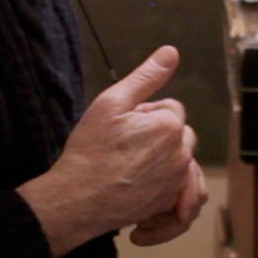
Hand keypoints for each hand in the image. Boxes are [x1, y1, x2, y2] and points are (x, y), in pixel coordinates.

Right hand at [18, 47, 193, 256]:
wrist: (76, 200)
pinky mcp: (169, 205)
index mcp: (169, 126)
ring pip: (179, 160)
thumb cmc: (89, 151)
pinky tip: (140, 186)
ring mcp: (176, 183)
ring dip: (161, 158)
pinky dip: (165, 186)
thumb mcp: (110, 103)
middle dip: (156, 135)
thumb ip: (145, 76)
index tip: (123, 125)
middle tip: (123, 144)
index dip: (145, 113)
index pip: (171, 108)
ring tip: (129, 164)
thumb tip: (171, 52)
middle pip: (178, 134)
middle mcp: (181, 155)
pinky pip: (179, 191)